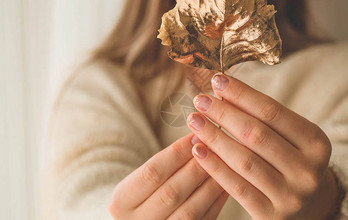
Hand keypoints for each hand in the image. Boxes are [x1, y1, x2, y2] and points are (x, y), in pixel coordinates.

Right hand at [108, 133, 228, 219]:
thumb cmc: (147, 194)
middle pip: (172, 192)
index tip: (196, 134)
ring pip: (190, 211)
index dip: (177, 152)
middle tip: (215, 146)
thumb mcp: (143, 179)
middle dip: (197, 166)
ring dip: (211, 184)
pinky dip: (216, 202)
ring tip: (225, 162)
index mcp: (121, 202)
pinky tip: (226, 183)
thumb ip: (165, 163)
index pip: (152, 172)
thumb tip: (198, 136)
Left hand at [186, 74, 338, 219]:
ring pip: (244, 160)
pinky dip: (213, 165)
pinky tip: (197, 149)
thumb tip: (221, 90)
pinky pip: (236, 187)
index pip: (272, 111)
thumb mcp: (288, 136)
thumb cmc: (288, 158)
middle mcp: (309, 170)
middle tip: (200, 100)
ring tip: (194, 120)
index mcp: (317, 143)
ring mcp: (291, 196)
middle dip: (224, 113)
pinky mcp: (271, 215)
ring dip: (214, 137)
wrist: (306, 205)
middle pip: (256, 134)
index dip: (242, 94)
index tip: (217, 80)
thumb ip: (261, 116)